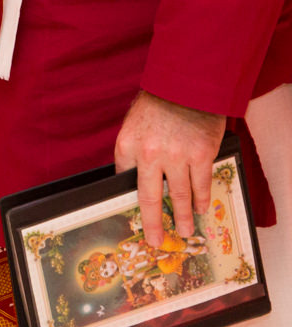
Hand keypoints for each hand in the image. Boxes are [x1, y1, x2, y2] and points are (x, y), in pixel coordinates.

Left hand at [115, 92, 223, 245]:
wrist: (186, 84)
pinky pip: (200, 184)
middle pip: (150, 198)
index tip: (132, 218)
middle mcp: (149, 154)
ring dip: (183, 216)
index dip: (129, 201)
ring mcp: (176, 156)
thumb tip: (132, 180)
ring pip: (179, 195)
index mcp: (127, 146)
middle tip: (155, 241)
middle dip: (153, 223)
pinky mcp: (201, 154)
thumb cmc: (157, 105)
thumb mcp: (132, 127)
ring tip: (185, 232)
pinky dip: (201, 199)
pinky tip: (201, 209)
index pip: (124, 181)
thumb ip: (133, 153)